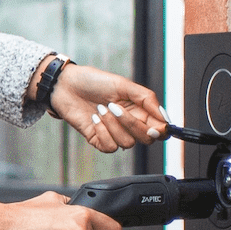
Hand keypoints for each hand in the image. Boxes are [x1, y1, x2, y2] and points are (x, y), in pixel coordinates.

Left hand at [47, 62, 166, 152]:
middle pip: (146, 139)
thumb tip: (164, 117)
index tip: (154, 127)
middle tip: (114, 107)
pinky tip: (94, 118)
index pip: (159, 129)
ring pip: (127, 144)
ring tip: (100, 108)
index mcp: (139, 110)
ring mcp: (114, 132)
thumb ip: (146, 99)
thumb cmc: (93, 81)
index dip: (160, 131)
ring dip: (112, 125)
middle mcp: (129, 123)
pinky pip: (110, 147)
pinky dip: (103, 132)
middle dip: (132, 125)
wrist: (66, 85)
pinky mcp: (98, 139)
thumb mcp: (123, 84)